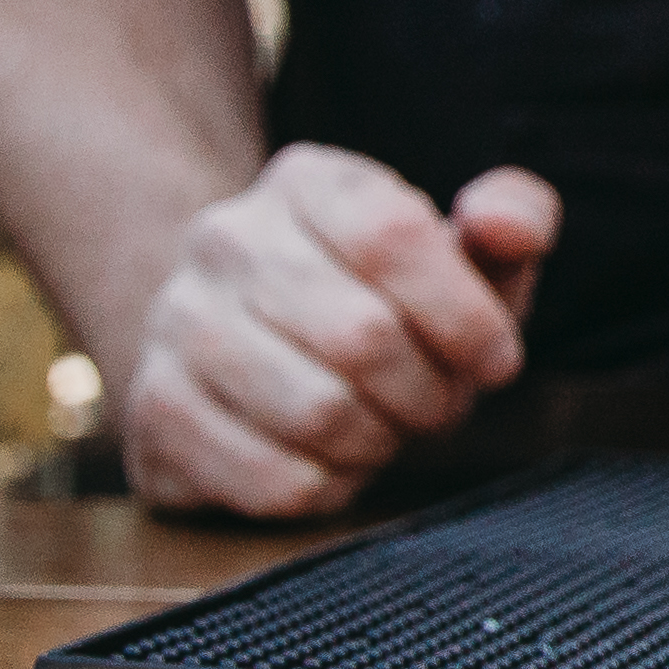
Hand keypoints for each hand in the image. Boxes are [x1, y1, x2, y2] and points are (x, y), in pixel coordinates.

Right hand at [114, 145, 558, 518]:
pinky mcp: (155, 413)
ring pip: (318, 413)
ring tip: (385, 427)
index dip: (464, 315)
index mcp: (306, 181)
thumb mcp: (461, 253)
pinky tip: (332, 460)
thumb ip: (513, 218)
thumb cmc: (383, 302)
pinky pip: (275, 481)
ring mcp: (177, 325)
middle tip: (437, 403)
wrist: (245, 347)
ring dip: (381, 441)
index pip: (392, 236)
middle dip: (430, 391)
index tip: (495, 359)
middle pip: (363, 335)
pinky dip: (331, 488)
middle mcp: (225, 238)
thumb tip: (504, 223)